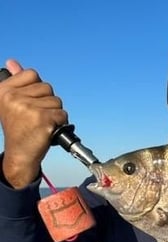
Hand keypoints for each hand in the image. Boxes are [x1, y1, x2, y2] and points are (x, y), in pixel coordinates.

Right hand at [0, 59, 67, 187]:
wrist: (20, 153)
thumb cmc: (19, 127)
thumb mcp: (12, 102)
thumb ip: (15, 81)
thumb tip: (12, 62)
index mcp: (4, 90)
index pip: (33, 74)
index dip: (37, 89)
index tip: (29, 103)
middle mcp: (13, 97)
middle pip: (47, 87)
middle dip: (47, 102)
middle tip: (35, 117)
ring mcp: (28, 108)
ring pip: (57, 101)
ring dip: (54, 113)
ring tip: (41, 124)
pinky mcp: (43, 119)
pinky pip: (63, 114)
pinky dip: (60, 123)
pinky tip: (47, 130)